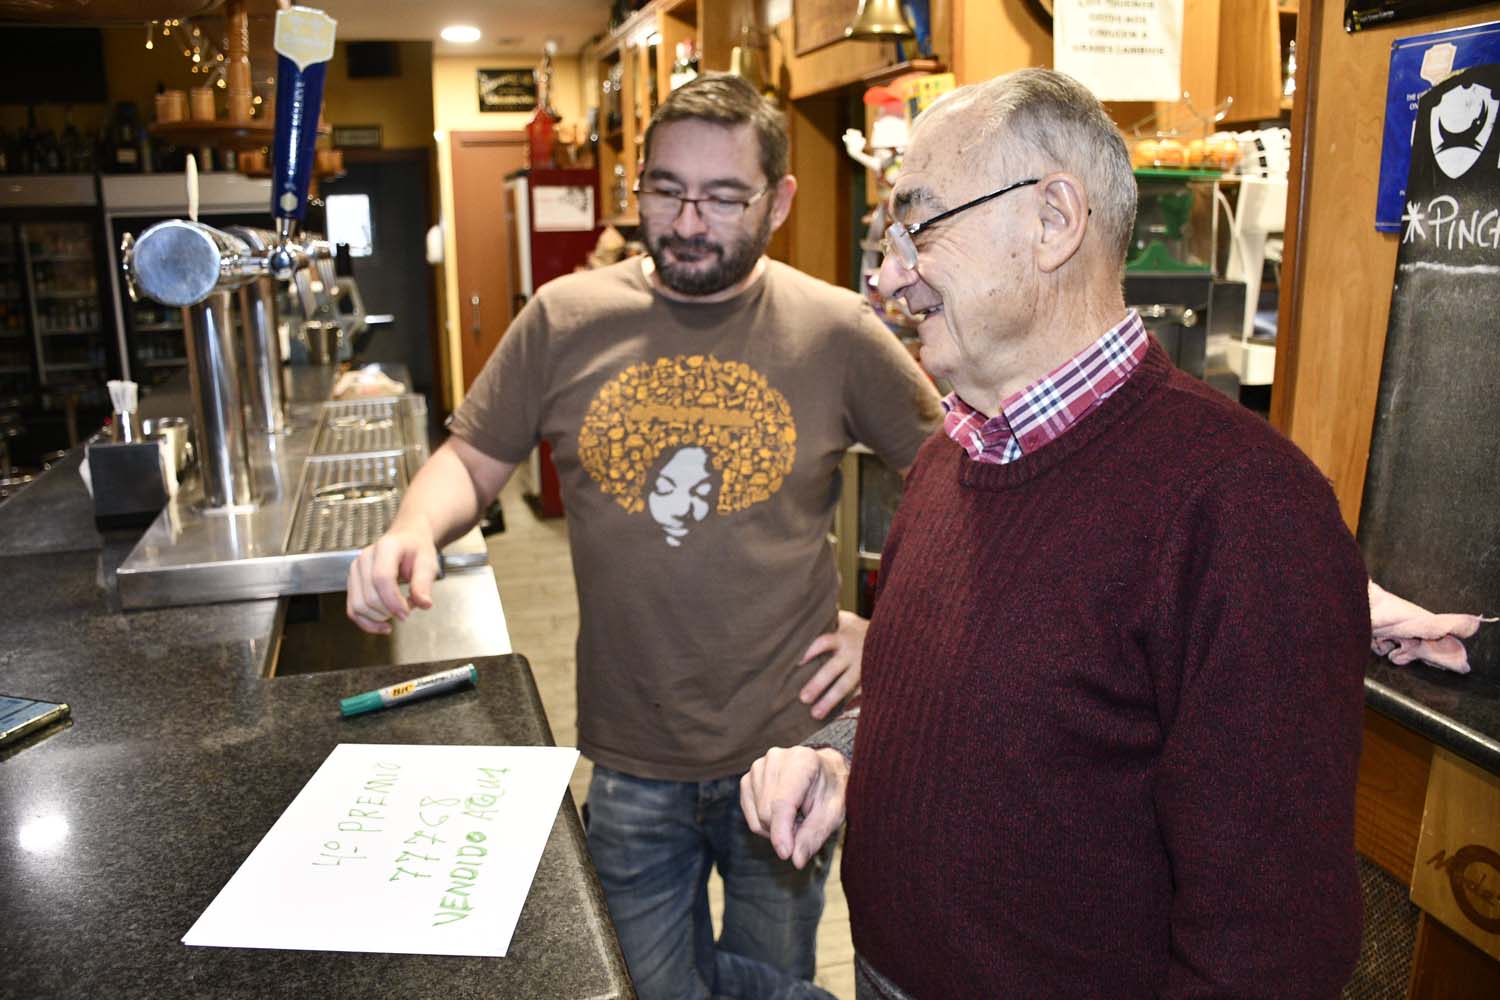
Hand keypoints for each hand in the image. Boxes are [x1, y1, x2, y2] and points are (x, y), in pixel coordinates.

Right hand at [345, 526, 439, 634]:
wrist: (406, 539)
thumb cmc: (416, 549)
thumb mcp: (427, 562)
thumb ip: (424, 583)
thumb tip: (424, 604)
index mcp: (385, 548)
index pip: (382, 579)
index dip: (393, 602)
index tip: (406, 614)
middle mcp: (365, 558)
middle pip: (369, 597)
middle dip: (389, 611)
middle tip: (408, 607)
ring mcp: (355, 571)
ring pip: (358, 606)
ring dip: (379, 617)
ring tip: (398, 609)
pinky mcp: (352, 583)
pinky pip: (352, 610)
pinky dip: (367, 622)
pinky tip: (383, 626)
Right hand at [741, 746, 849, 867]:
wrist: (824, 770)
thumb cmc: (831, 790)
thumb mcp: (833, 813)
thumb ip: (814, 835)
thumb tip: (796, 860)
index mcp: (801, 761)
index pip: (782, 802)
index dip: (782, 832)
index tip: (786, 855)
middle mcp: (775, 759)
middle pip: (767, 813)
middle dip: (786, 831)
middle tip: (805, 826)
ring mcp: (757, 768)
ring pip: (758, 817)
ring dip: (778, 828)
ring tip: (798, 817)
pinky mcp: (747, 779)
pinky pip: (751, 817)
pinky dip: (767, 825)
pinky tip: (783, 815)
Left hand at [798, 610, 867, 718]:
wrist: (897, 634)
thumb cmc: (863, 629)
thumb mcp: (847, 620)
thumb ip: (830, 618)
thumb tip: (806, 609)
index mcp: (844, 637)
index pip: (825, 641)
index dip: (811, 650)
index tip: (797, 662)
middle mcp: (853, 653)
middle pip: (833, 669)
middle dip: (818, 684)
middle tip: (803, 698)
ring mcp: (863, 668)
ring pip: (845, 686)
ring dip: (830, 700)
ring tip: (815, 714)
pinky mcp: (871, 679)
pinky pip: (859, 694)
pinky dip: (849, 706)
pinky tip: (837, 718)